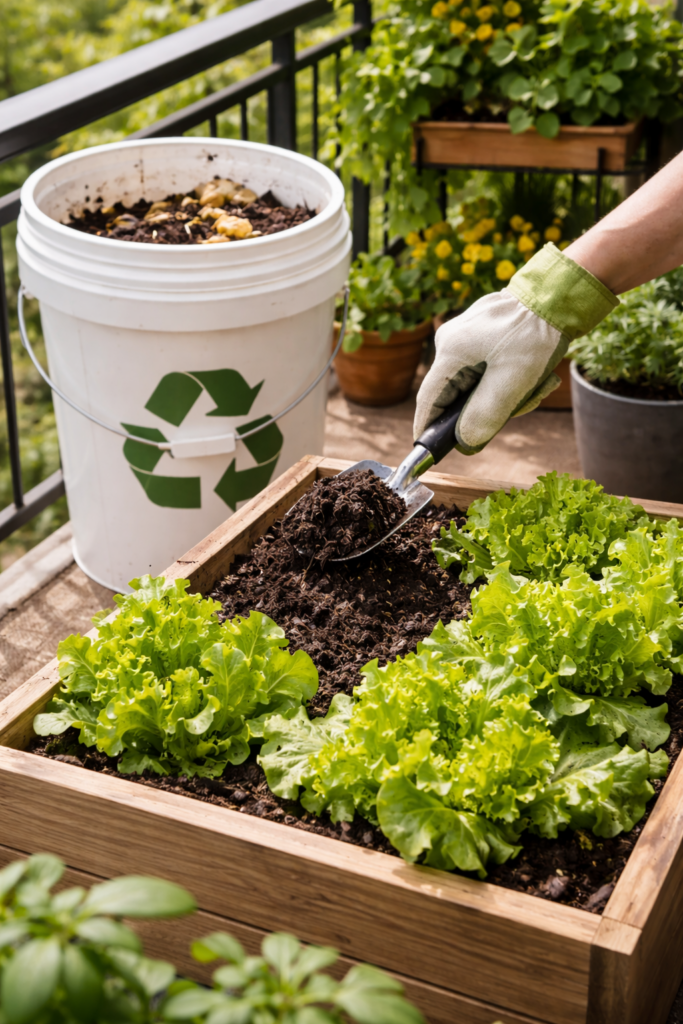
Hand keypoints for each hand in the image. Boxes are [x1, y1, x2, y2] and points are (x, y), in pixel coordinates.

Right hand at [414, 290, 564, 454]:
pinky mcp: (483, 334)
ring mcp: (467, 336)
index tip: (429, 450)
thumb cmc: (535, 335)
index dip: (428, 429)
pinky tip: (535, 374)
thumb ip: (484, 417)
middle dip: (489, 408)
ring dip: (507, 394)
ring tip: (538, 386)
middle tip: (522, 406)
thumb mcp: (512, 383)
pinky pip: (488, 369)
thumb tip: (464, 444)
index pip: (428, 401)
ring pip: (477, 383)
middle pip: (457, 394)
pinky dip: (510, 379)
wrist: (559, 296)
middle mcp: (451, 342)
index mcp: (450, 352)